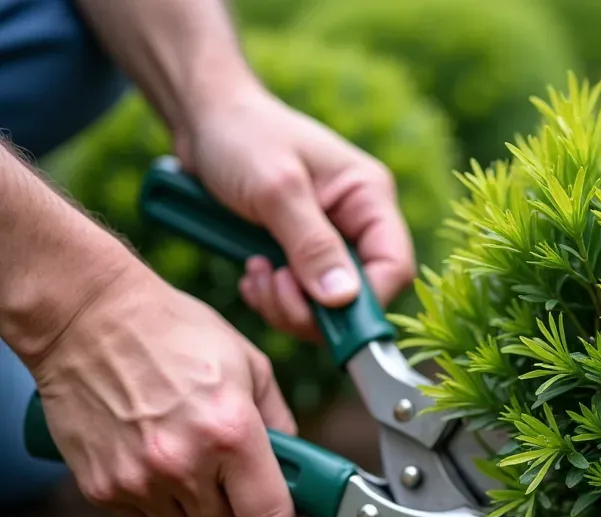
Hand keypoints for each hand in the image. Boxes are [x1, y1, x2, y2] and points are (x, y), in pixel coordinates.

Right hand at [30, 264, 298, 516]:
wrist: (85, 317)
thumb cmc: (173, 332)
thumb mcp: (248, 363)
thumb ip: (277, 419)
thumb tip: (292, 459)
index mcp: (231, 433)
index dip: (280, 513)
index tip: (278, 498)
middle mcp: (184, 464)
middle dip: (232, 501)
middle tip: (223, 461)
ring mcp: (137, 480)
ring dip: (189, 499)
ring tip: (180, 446)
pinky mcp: (100, 488)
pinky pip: (141, 516)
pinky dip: (150, 494)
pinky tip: (146, 449)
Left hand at [175, 83, 413, 340]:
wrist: (202, 117)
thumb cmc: (241, 135)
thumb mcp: (277, 188)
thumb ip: (312, 244)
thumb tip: (343, 299)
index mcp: (369, 199)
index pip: (394, 267)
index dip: (364, 301)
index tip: (319, 311)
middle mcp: (357, 223)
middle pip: (361, 294)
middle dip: (315, 307)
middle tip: (272, 286)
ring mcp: (329, 240)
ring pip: (328, 304)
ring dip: (288, 304)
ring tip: (255, 273)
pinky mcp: (300, 252)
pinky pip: (301, 297)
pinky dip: (274, 298)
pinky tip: (250, 273)